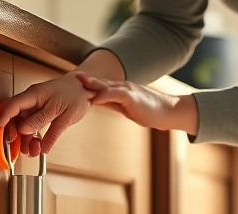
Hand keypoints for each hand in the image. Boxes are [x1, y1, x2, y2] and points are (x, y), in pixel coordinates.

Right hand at [0, 73, 94, 156]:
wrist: (86, 89)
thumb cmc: (76, 95)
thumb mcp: (61, 111)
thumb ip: (42, 121)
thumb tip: (24, 131)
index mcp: (34, 95)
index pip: (13, 106)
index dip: (3, 118)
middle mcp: (32, 101)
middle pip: (15, 118)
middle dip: (16, 135)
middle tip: (23, 149)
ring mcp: (35, 107)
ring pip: (23, 125)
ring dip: (26, 140)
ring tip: (35, 151)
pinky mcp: (40, 114)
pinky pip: (32, 127)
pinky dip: (34, 138)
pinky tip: (39, 146)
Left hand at [77, 74, 197, 134]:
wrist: (166, 112)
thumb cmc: (146, 111)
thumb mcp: (125, 107)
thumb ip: (111, 102)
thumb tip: (96, 102)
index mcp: (119, 89)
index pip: (100, 84)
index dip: (87, 82)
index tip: (73, 81)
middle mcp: (122, 86)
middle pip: (100, 81)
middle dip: (85, 79)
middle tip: (71, 76)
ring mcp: (127, 90)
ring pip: (106, 85)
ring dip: (92, 84)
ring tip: (79, 82)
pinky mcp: (132, 97)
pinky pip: (116, 95)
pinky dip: (104, 95)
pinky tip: (94, 98)